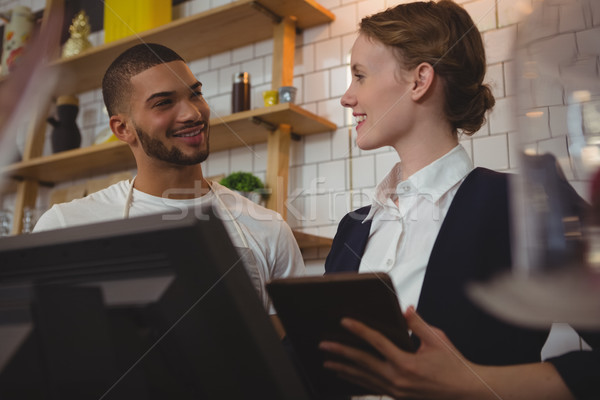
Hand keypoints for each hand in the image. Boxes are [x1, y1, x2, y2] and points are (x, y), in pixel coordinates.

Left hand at [319, 306, 495, 398]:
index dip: (359, 330)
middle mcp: (397, 379)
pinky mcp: (398, 396)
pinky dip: (359, 381)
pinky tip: (349, 377)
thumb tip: (405, 309)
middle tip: (324, 346)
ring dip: (345, 369)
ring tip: (328, 363)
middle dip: (341, 353)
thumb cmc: (455, 365)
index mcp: (406, 364)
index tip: (344, 322)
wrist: (467, 392)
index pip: (376, 342)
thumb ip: (418, 324)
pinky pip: (373, 387)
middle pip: (362, 363)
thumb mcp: (437, 340)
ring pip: (364, 379)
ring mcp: (396, 391)